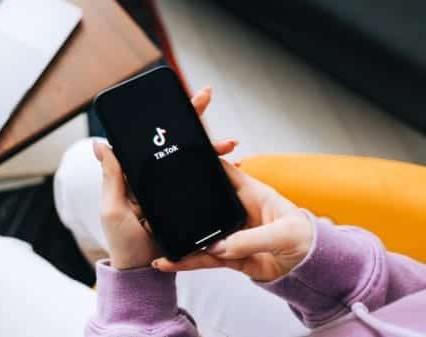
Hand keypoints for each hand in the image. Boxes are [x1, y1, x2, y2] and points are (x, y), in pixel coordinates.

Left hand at [93, 86, 239, 269]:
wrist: (145, 271)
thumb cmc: (123, 242)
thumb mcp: (113, 208)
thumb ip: (112, 177)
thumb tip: (100, 144)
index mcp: (134, 176)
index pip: (151, 141)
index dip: (166, 118)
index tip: (180, 99)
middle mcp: (154, 179)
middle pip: (175, 143)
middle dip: (193, 121)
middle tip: (206, 98)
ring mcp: (170, 190)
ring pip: (192, 161)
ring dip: (210, 148)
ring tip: (229, 143)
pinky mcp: (185, 204)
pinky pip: (201, 183)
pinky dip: (217, 172)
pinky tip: (231, 165)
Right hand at [152, 156, 313, 281]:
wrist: (312, 269)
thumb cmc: (306, 239)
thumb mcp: (282, 234)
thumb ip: (249, 239)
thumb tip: (217, 247)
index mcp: (251, 193)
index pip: (223, 171)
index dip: (204, 161)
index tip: (180, 155)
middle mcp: (236, 211)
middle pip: (204, 201)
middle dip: (181, 201)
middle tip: (157, 201)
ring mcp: (231, 233)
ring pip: (200, 233)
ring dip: (180, 236)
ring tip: (158, 238)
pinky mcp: (229, 255)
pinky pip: (204, 258)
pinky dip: (187, 261)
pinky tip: (170, 262)